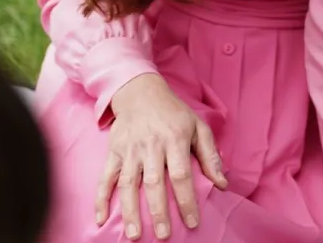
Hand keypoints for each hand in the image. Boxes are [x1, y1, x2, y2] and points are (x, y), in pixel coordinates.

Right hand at [97, 74, 227, 240]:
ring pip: (129, 184)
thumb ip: (210, 155)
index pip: (181, 175)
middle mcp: (151, 146)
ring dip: (130, 211)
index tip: (192, 222)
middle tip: (164, 235)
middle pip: (154, 183)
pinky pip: (105, 178)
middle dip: (159, 211)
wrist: (141, 93)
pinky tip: (100, 218)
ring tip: (134, 234)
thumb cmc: (174, 113)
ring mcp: (130, 150)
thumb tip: (222, 184)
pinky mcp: (113, 152)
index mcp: (175, 139)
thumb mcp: (198, 127)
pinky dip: (100, 198)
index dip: (186, 200)